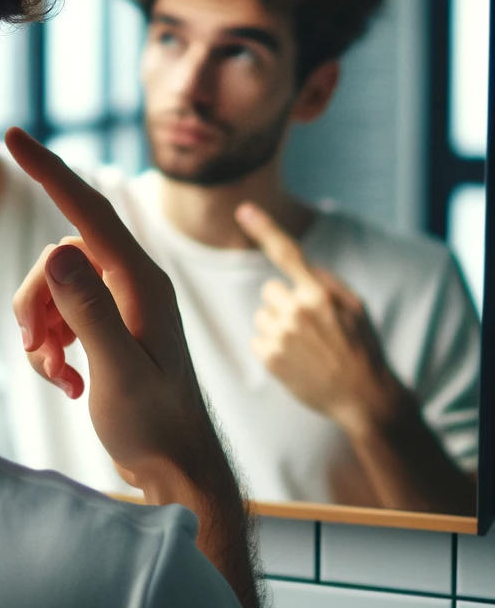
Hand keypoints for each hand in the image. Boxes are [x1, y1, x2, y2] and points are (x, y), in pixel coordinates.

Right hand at [5, 127, 225, 496]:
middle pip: (57, 260)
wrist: (177, 466)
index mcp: (141, 280)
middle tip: (39, 352)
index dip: (49, 170)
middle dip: (36, 303)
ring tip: (59, 376)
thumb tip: (56, 254)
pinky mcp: (107, 324)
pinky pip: (58, 315)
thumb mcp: (120, 371)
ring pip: (52, 288)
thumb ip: (90, 312)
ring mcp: (119, 302)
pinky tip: (68, 383)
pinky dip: (51, 347)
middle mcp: (131, 281)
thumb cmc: (156, 424)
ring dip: (42, 332)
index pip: (88, 210)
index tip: (15, 134)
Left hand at [235, 202, 406, 434]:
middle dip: (284, 302)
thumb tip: (302, 267)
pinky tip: (295, 359)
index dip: (265, 229)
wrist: (364, 398)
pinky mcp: (269, 357)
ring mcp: (281, 335)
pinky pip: (257, 339)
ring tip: (305, 346)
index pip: (288, 254)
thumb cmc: (361, 348)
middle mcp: (297, 311)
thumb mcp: (356, 309)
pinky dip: (271, 347)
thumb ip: (327, 284)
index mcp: (319, 295)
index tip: (244, 210)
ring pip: (263, 315)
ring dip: (277, 326)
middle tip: (309, 325)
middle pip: (270, 290)